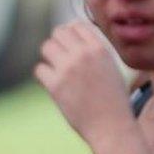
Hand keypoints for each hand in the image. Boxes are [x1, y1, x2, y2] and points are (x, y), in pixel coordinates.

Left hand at [34, 20, 132, 145]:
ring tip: (57, 69)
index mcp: (100, 49)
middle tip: (60, 57)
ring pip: (46, 47)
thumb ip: (94, 51)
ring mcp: (68, 69)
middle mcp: (83, 55)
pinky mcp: (55, 85)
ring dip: (49, 57)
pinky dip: (44, 76)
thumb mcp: (111, 67)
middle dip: (58, 43)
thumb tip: (70, 29)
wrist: (112, 127)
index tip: (70, 45)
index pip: (77, 26)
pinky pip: (39, 69)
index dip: (71, 33)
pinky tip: (53, 84)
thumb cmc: (113, 100)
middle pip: (58, 32)